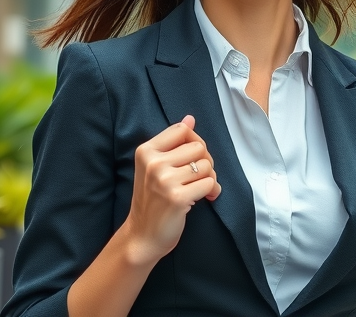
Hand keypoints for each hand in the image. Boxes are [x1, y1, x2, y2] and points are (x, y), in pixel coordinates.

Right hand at [123, 115, 220, 262]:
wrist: (142, 236)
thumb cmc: (153, 201)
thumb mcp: (155, 168)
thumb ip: (172, 143)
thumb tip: (190, 118)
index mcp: (146, 151)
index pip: (182, 130)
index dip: (195, 142)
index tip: (193, 158)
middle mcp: (153, 163)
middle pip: (198, 147)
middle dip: (206, 162)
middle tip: (199, 177)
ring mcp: (164, 180)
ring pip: (206, 165)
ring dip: (210, 178)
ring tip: (200, 189)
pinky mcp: (177, 197)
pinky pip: (209, 183)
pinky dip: (212, 191)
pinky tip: (205, 198)